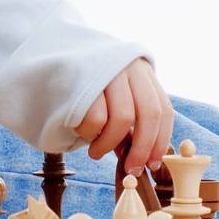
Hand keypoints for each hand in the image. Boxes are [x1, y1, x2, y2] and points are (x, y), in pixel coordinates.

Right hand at [71, 56, 172, 177]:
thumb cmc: (90, 82)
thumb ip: (130, 120)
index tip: (153, 164)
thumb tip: (139, 159)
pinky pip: (95, 118)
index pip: (163, 109)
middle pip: (149, 114)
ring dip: (109, 144)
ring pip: (122, 118)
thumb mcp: (117, 93)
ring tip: (96, 151)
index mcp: (142, 71)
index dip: (160, 141)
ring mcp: (108, 72)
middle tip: (130, 169)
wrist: (55, 50)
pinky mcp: (83, 79)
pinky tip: (82, 131)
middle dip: (141, 149)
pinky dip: (90, 133)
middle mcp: (129, 67)